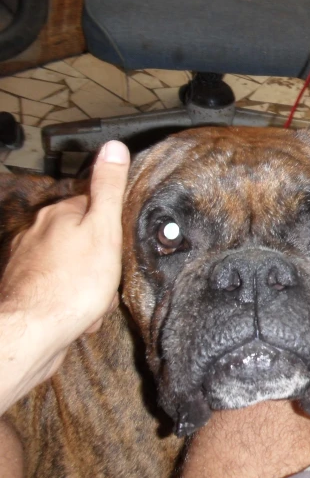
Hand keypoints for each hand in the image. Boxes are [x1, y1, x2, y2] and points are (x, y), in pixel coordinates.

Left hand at [0, 140, 129, 410]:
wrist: (34, 330)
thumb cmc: (74, 284)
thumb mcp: (105, 230)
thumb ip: (108, 189)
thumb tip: (114, 147)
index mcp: (59, 213)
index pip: (91, 205)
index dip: (109, 224)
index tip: (118, 239)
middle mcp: (36, 231)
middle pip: (79, 236)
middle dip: (96, 256)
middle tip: (109, 274)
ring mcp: (26, 260)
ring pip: (67, 264)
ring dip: (83, 279)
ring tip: (94, 297)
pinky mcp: (23, 287)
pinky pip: (55, 287)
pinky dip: (68, 297)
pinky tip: (79, 312)